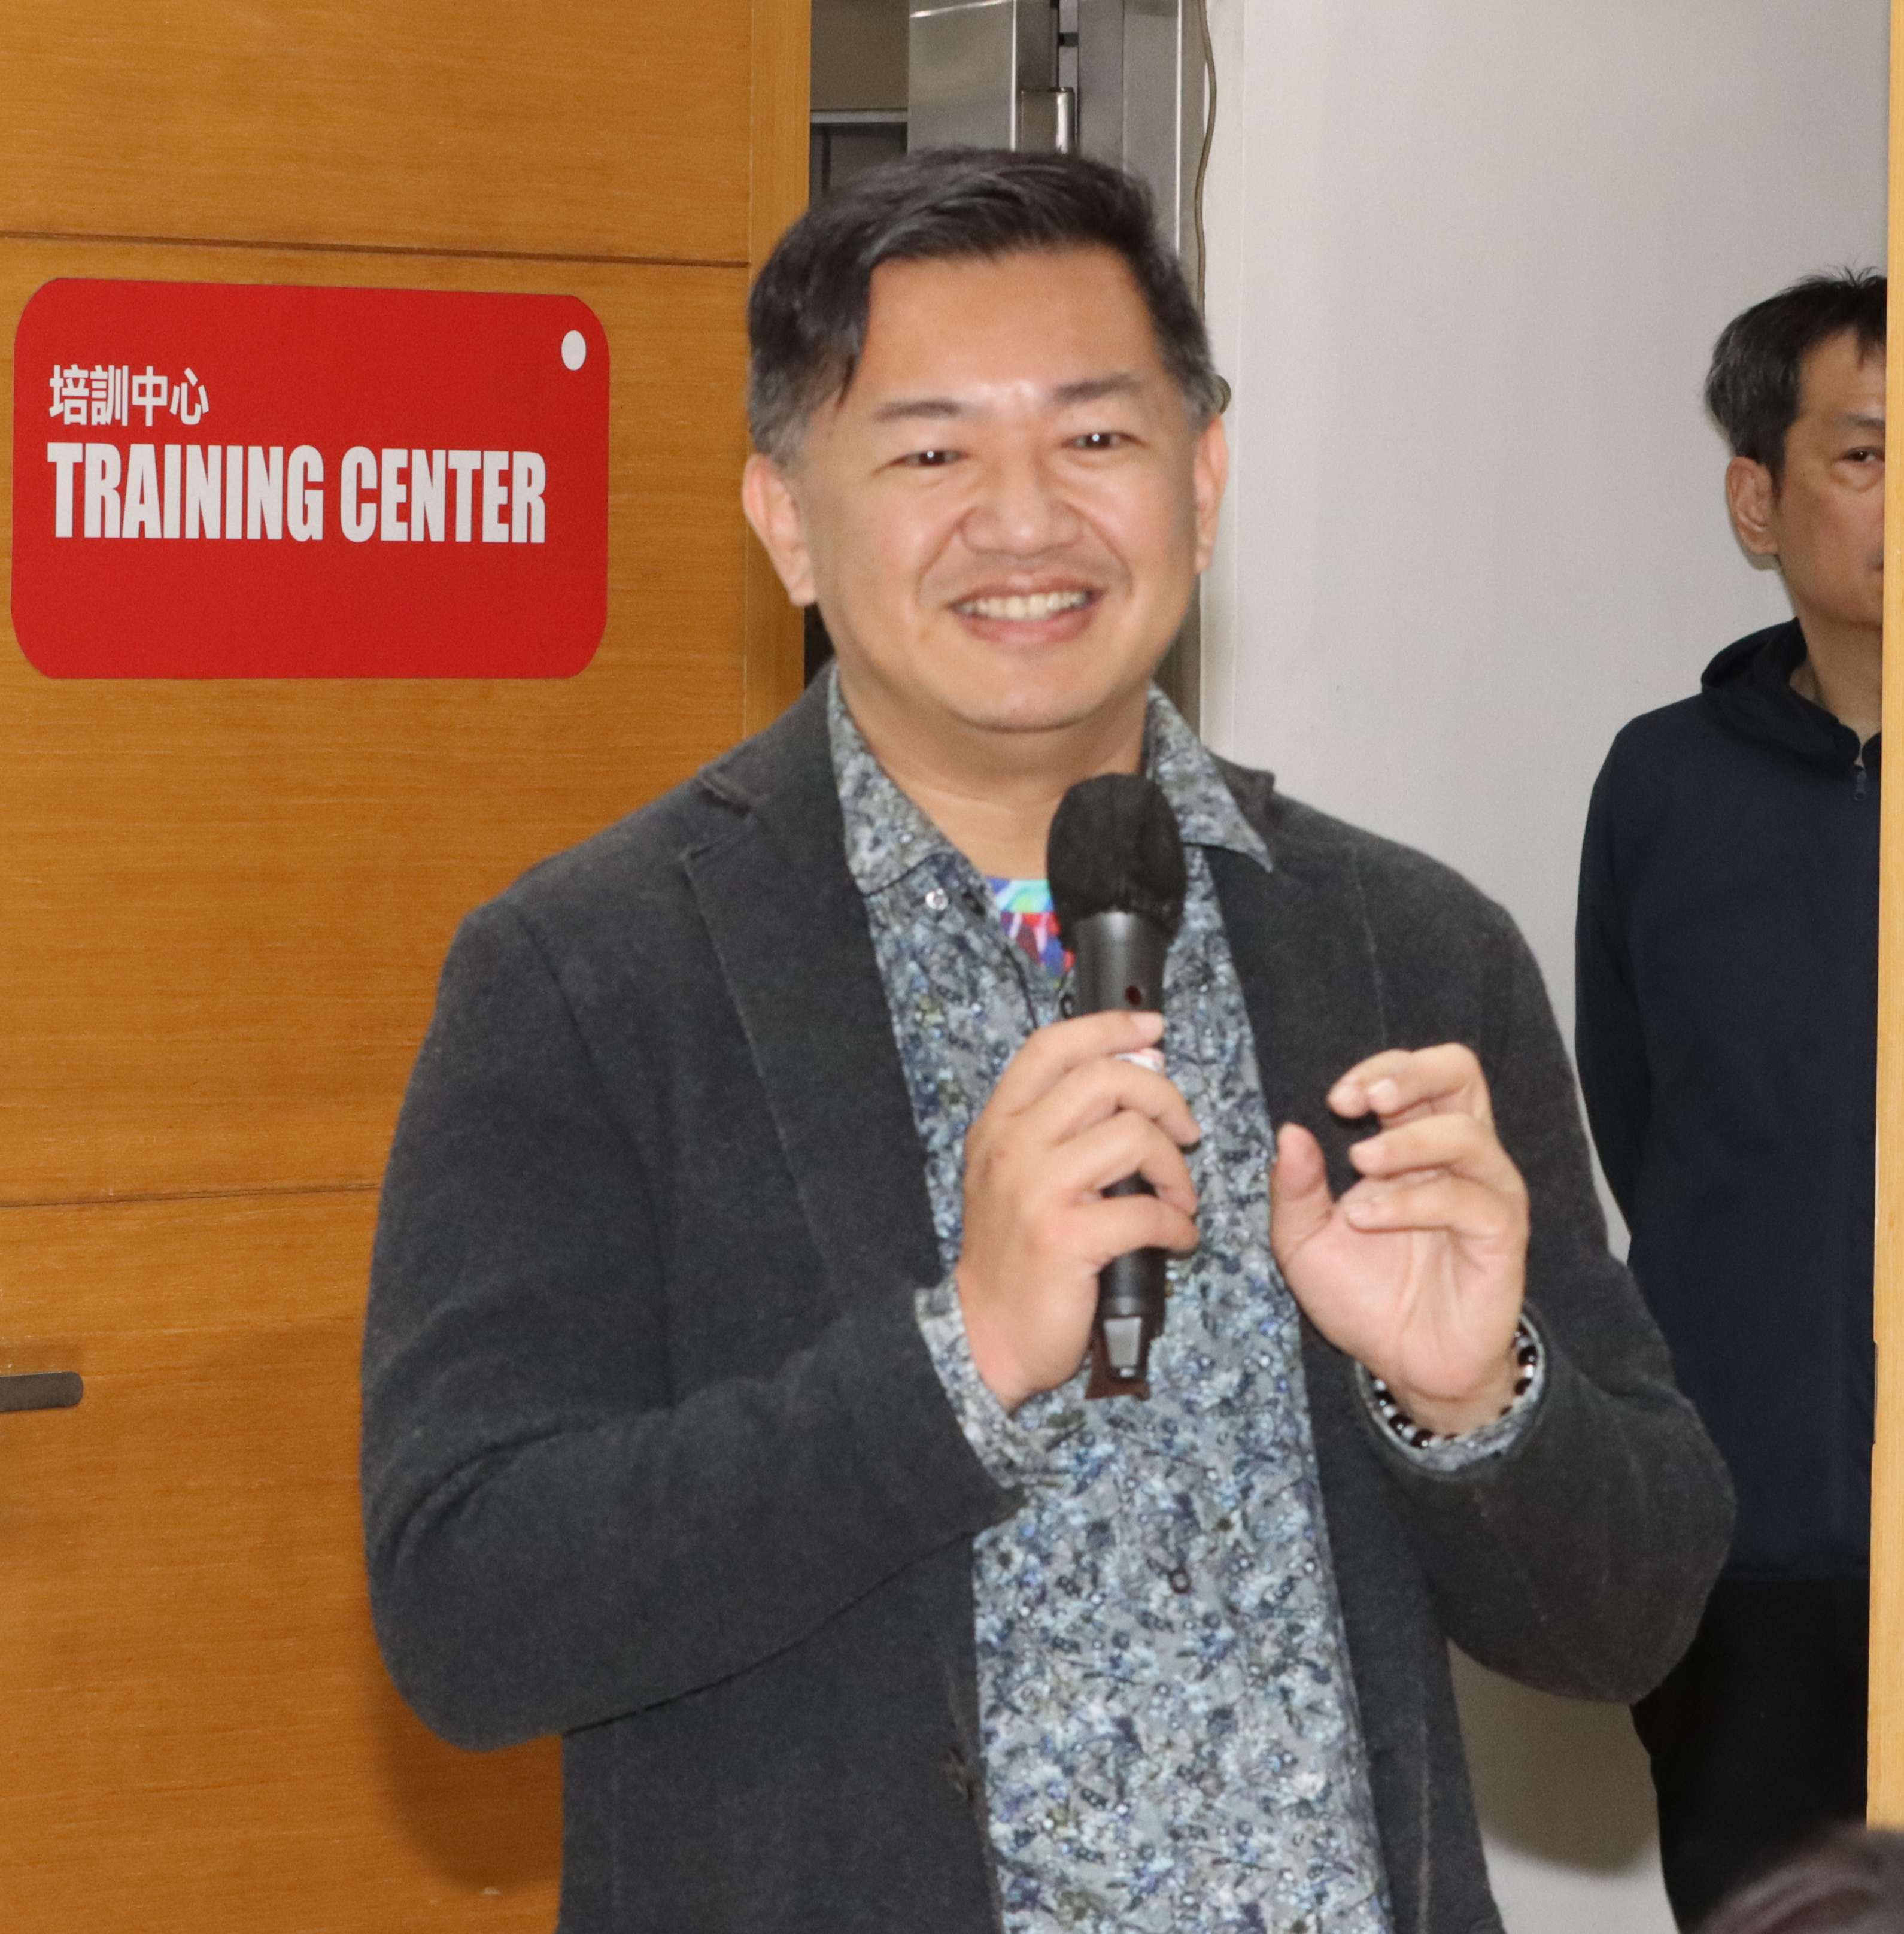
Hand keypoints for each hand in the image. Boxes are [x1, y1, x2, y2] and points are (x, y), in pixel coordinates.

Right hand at [956, 1010, 1200, 1410]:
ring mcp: (1037, 1191)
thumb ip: (1058, 1124)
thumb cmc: (1015, 1254)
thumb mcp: (1016, 1174)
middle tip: (1185, 1132)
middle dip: (1164, 1098)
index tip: (1154, 1030)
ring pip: (1133, 1137)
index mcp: (1000, 1124)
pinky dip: (1178, 1225)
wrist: (988, 1336)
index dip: (1110, 1026)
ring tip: (1179, 1198)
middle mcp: (1013, 1147)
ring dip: (1176, 1168)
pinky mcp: (1065, 1239)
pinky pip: (1146, 1212)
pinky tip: (1178, 1239)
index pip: (1054, 1047)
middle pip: (1106, 1078)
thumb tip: (1132, 1071)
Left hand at [1268, 1044, 1527, 1435]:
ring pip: (1466, 1133)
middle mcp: (1458, 1156)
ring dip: (1405, 1142)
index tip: (1337, 1100)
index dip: (1378, 1070)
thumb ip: (1295, 1189)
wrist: (1402, 1364)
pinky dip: (1411, 1201)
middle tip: (1366, 1102)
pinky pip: (1469, 1200)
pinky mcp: (1501, 1235)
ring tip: (1359, 1168)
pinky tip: (1368, 1217)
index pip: (1415, 1072)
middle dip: (1409, 1073)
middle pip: (1461, 1071)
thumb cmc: (1362, 1295)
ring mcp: (1486, 1193)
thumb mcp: (1304, 1241)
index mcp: (1414, 1143)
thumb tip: (1289, 1131)